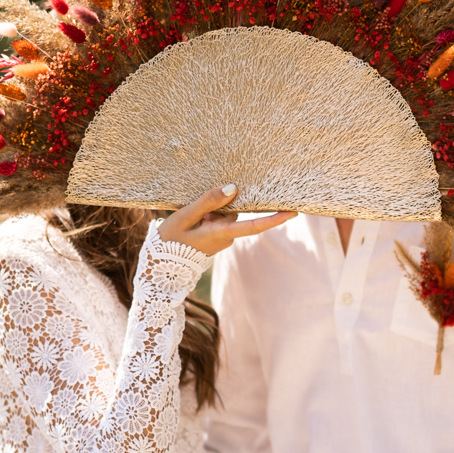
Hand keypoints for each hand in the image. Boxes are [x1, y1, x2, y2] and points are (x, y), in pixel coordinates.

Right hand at [159, 185, 293, 256]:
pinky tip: (194, 217)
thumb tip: (233, 188)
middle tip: (200, 209)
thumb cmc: (170, 240)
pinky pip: (218, 220)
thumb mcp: (186, 216)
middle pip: (235, 213)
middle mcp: (227, 237)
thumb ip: (208, 202)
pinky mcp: (216, 238)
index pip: (254, 225)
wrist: (160, 264)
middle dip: (222, 205)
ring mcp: (222, 238)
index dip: (275, 219)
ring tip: (191, 214)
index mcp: (221, 234)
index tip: (293, 212)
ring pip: (225, 215)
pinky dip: (208, 215)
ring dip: (211, 210)